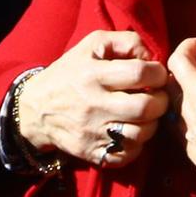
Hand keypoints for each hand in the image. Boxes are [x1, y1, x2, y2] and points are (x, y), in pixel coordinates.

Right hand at [17, 31, 170, 170]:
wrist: (33, 110)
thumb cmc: (70, 72)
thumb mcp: (92, 45)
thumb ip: (126, 41)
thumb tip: (151, 56)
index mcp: (92, 75)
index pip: (140, 73)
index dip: (158, 73)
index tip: (156, 75)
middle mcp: (92, 105)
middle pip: (145, 107)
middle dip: (161, 100)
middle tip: (157, 96)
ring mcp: (91, 132)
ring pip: (140, 134)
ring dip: (152, 123)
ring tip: (146, 114)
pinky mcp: (90, 152)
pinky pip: (126, 155)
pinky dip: (137, 145)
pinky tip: (133, 131)